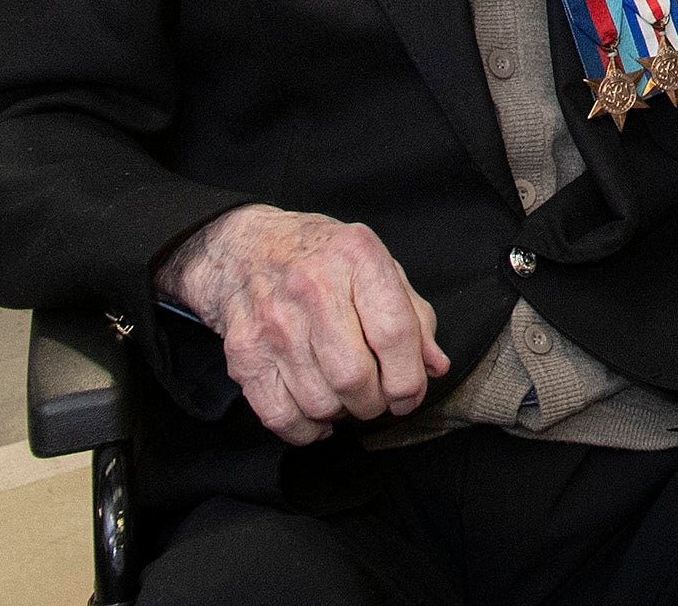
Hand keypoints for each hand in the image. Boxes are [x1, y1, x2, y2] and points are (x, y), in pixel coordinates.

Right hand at [159, 205, 446, 443]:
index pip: (394, 332)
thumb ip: (413, 315)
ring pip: (319, 403)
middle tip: (377, 397)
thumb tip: (435, 367)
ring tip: (344, 396)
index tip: (410, 395)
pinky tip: (316, 414)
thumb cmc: (323, 259)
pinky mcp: (243, 354)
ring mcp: (272, 323)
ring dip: (341, 414)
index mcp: (356, 256)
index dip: (409, 378)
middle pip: (354, 376)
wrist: (245, 248)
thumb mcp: (377, 266)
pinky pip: (280, 416)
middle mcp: (311, 287)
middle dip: (375, 402)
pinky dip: (305, 429)